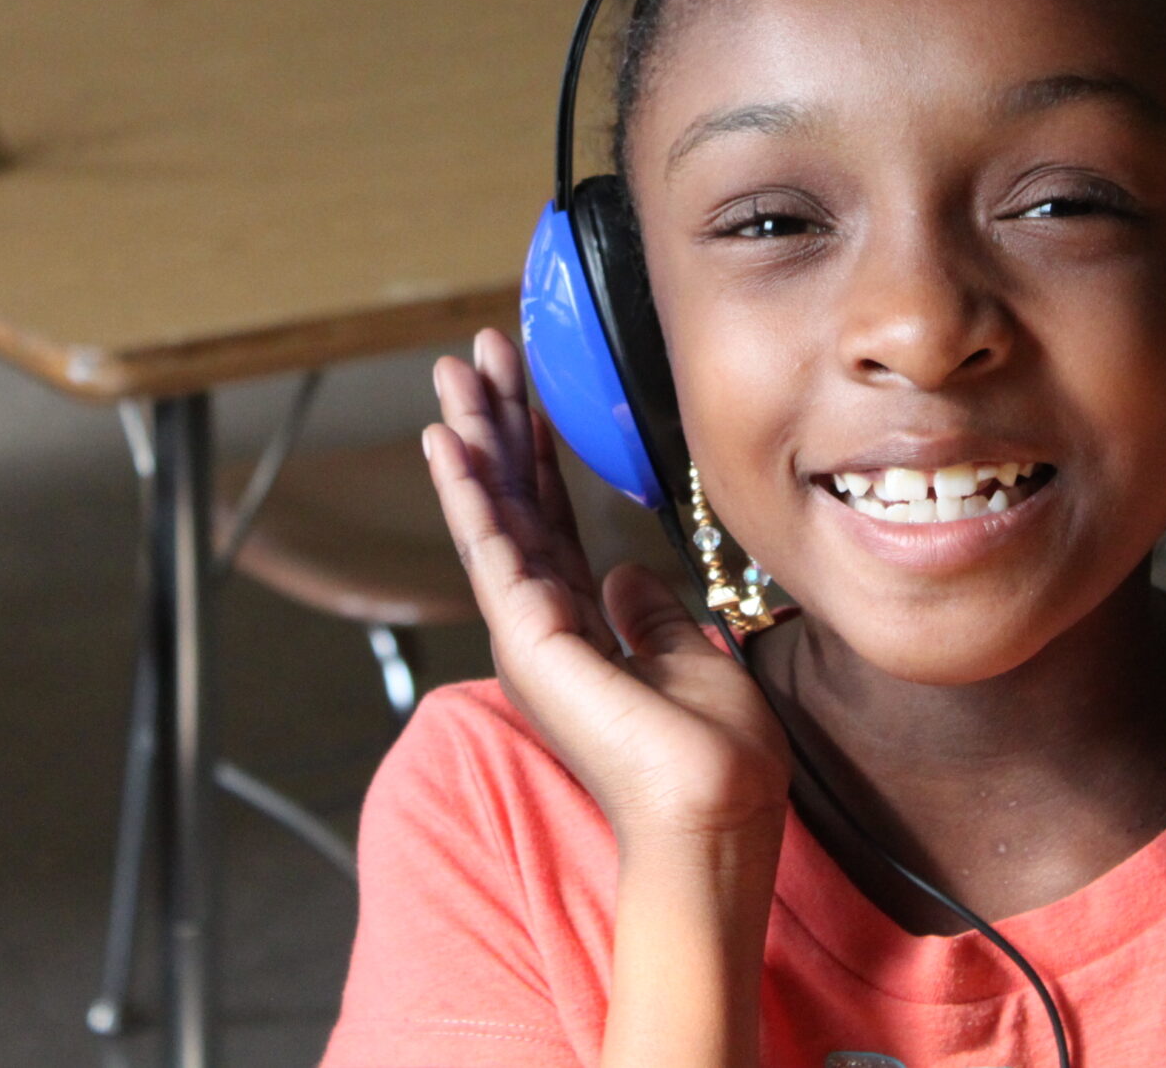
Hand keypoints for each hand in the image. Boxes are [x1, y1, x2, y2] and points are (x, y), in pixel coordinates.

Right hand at [425, 330, 791, 845]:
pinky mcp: (529, 639)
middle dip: (493, 424)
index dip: (532, 448)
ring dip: (472, 439)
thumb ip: (650, 614)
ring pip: (493, 513)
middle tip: (472, 353)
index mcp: (580, 623)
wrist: (716, 812)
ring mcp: (530, 631)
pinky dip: (469, 492)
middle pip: (512, 500)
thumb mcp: (688, 658)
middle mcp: (544, 622)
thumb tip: (628, 575)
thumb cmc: (713, 755)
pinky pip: (493, 549)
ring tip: (452, 373)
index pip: (548, 515)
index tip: (519, 385)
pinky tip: (449, 442)